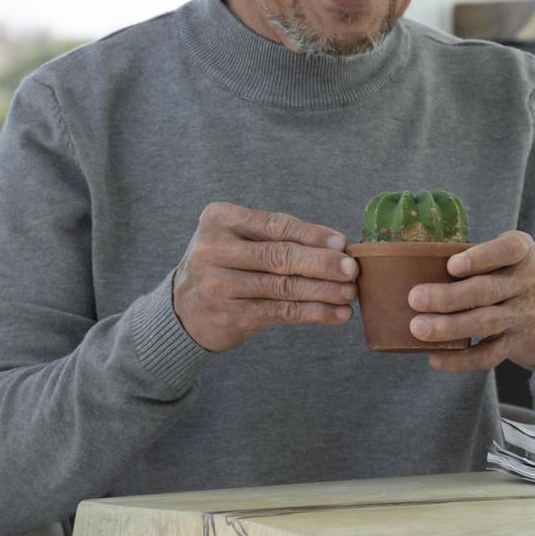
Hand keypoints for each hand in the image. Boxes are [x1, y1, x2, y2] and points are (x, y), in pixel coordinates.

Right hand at [172, 202, 357, 351]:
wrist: (182, 309)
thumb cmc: (224, 264)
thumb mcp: (238, 239)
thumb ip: (278, 237)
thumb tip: (337, 245)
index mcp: (219, 219)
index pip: (275, 225)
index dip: (312, 234)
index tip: (342, 243)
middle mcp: (213, 250)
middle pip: (279, 256)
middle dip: (321, 263)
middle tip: (352, 269)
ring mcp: (218, 286)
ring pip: (283, 287)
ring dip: (323, 291)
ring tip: (350, 293)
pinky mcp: (230, 316)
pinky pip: (281, 312)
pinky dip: (314, 313)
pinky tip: (336, 314)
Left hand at [406, 230, 534, 371]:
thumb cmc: (518, 274)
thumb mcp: (511, 254)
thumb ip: (478, 255)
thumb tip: (420, 263)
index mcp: (521, 252)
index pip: (506, 251)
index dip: (480, 258)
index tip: (452, 265)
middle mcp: (525, 283)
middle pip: (487, 291)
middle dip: (449, 297)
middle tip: (415, 298)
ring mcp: (522, 315)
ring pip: (486, 323)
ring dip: (449, 327)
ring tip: (418, 328)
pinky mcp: (516, 343)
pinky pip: (489, 355)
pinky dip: (461, 360)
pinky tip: (436, 358)